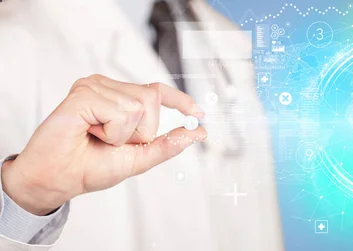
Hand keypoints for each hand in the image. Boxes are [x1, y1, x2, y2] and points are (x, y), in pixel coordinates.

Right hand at [0, 75, 205, 214]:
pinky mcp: (83, 93)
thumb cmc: (90, 167)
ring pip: (138, 107)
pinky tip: (89, 132)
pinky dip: (111, 132)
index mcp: (120, 98)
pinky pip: (120, 112)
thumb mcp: (139, 157)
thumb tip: (200, 133)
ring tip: (97, 137)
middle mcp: (108, 86)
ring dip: (122, 134)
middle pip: (152, 98)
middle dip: (141, 131)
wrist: (57, 179)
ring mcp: (94, 87)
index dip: (181, 100)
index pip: (157, 90)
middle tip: (111, 141)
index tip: (199, 113)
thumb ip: (168, 144)